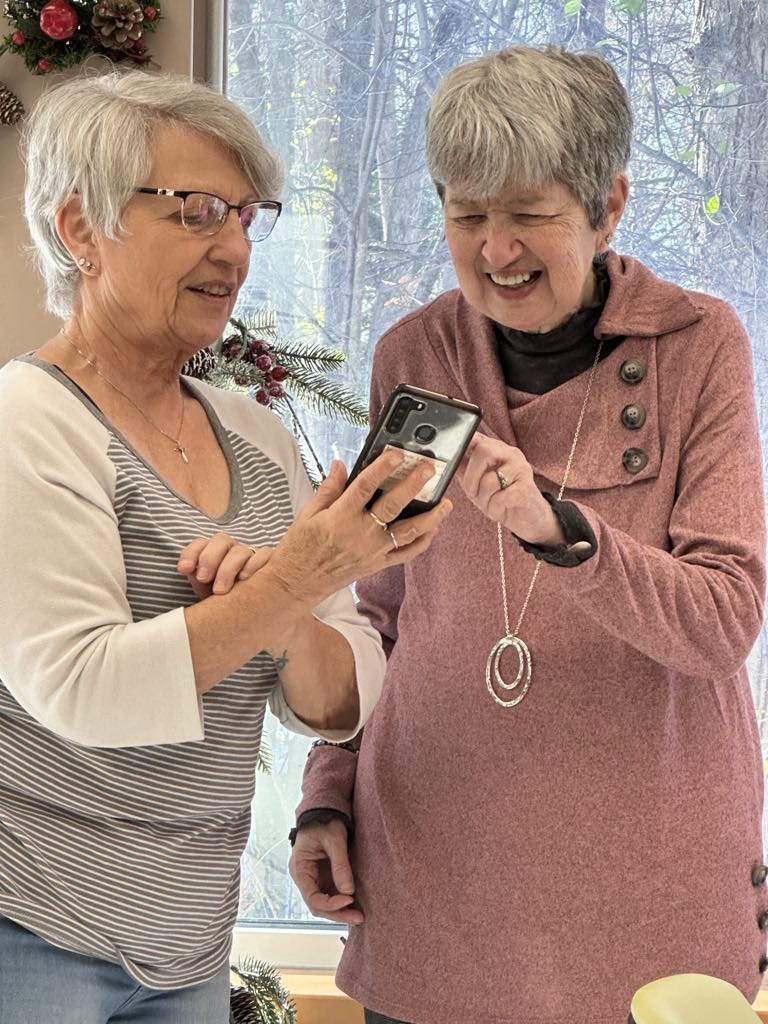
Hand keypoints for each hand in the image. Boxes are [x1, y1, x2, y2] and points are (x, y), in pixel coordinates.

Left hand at [177, 533, 272, 598]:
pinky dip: (254, 564)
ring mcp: (252, 555)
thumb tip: (187, 569)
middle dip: (209, 558)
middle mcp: (233, 551)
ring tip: (220, 590)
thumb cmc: (223, 602)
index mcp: (214, 554)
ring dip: (228, 568)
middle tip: (202, 578)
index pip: (201, 543)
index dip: (191, 553)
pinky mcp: (270, 562)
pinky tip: (244, 579)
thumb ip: (197, 579)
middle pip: (221, 540)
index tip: (183, 569)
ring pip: (240, 551)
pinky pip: (264, 555)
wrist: (248, 614)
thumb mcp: (206, 592)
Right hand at [260, 448, 451, 607]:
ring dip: (431, 517)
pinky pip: (406, 553)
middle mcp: (360, 534)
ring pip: (409, 532)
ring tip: (446, 503)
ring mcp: (373, 551)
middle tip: (429, 468)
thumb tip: (341, 464)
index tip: (396, 453)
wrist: (297, 582)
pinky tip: (433, 528)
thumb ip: (329, 489)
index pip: (365, 486)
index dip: (382, 467)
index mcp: (340, 518)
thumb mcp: (308, 513)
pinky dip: (422, 541)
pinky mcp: (378, 564)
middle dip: (414, 484)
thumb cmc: (300, 547)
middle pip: (393, 505)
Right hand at [288, 819, 363, 924]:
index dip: (330, 903)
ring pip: (323, 904)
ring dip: (340, 912)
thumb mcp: (334, 840)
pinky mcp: (323, 878)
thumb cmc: (325, 822)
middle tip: (358, 918)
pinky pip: (330, 895)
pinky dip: (341, 903)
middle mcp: (304, 877)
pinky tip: (354, 907)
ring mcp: (313, 879)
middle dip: (337, 913)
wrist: (324, 811)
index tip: (349, 899)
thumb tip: (348, 891)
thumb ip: (340, 865)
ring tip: (359, 916)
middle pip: (317, 905)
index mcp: (300, 868)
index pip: (312, 896)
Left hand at [459, 434, 563, 544]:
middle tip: (472, 492)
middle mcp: (510, 454)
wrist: (528, 519)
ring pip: (491, 478)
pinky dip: (495, 508)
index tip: (454, 454)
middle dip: (471, 477)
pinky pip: (501, 497)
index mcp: (497, 450)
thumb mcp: (479, 485)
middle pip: (484, 451)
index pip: (478, 437)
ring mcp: (521, 469)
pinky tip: (500, 509)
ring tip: (490, 504)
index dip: (464, 442)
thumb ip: (466, 471)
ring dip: (484, 498)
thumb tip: (449, 460)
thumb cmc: (502, 499)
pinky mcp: (527, 488)